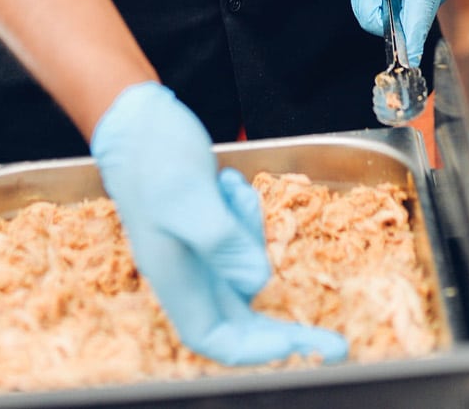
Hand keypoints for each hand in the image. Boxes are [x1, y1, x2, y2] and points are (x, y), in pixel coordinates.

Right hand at [90, 83, 346, 366]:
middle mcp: (186, 270)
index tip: (296, 347)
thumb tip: (258, 280)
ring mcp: (197, 248)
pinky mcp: (207, 224)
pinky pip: (242, 234)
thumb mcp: (188, 194)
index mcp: (174, 275)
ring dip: (252, 231)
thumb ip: (221, 239)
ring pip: (245, 267)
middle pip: (240, 319)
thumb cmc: (153, 154)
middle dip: (285, 331)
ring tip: (231, 189)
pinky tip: (228, 181)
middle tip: (333, 343)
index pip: (213, 337)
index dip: (253, 351)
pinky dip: (245, 211)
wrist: (135, 117)